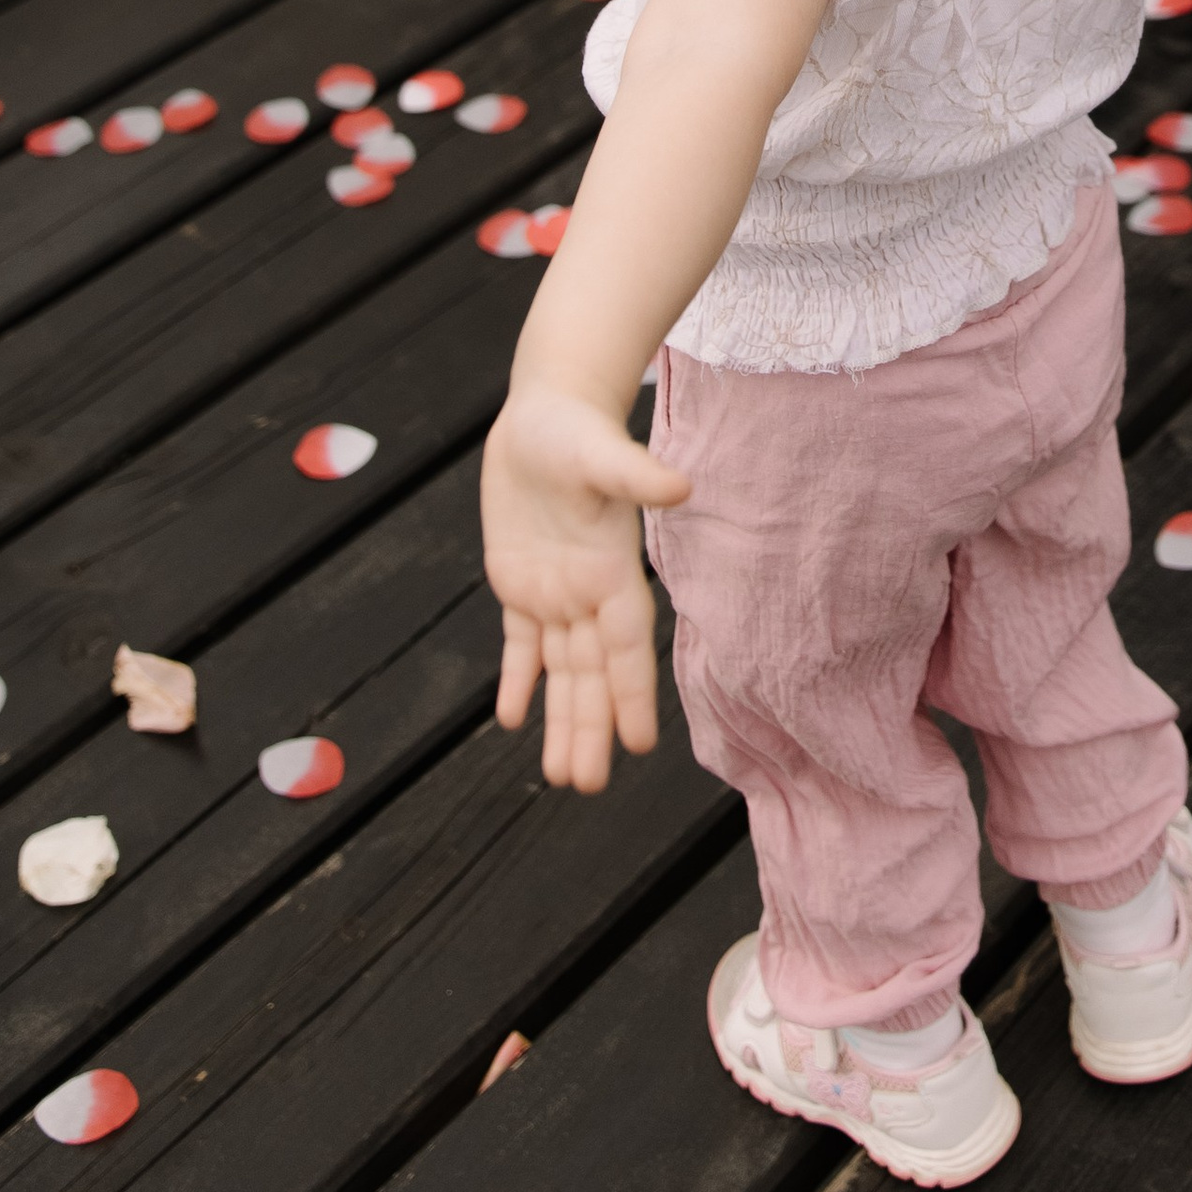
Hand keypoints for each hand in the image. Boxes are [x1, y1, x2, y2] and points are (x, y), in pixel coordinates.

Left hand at [481, 378, 691, 790]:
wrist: (546, 406)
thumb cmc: (578, 425)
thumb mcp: (601, 450)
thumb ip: (636, 474)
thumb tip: (679, 487)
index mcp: (612, 569)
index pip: (625, 646)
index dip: (632, 693)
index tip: (641, 743)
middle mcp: (587, 590)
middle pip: (591, 674)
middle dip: (591, 728)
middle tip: (588, 785)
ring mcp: (554, 589)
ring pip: (559, 670)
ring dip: (562, 720)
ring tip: (562, 777)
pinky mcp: (518, 580)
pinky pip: (519, 643)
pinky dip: (517, 678)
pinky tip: (511, 717)